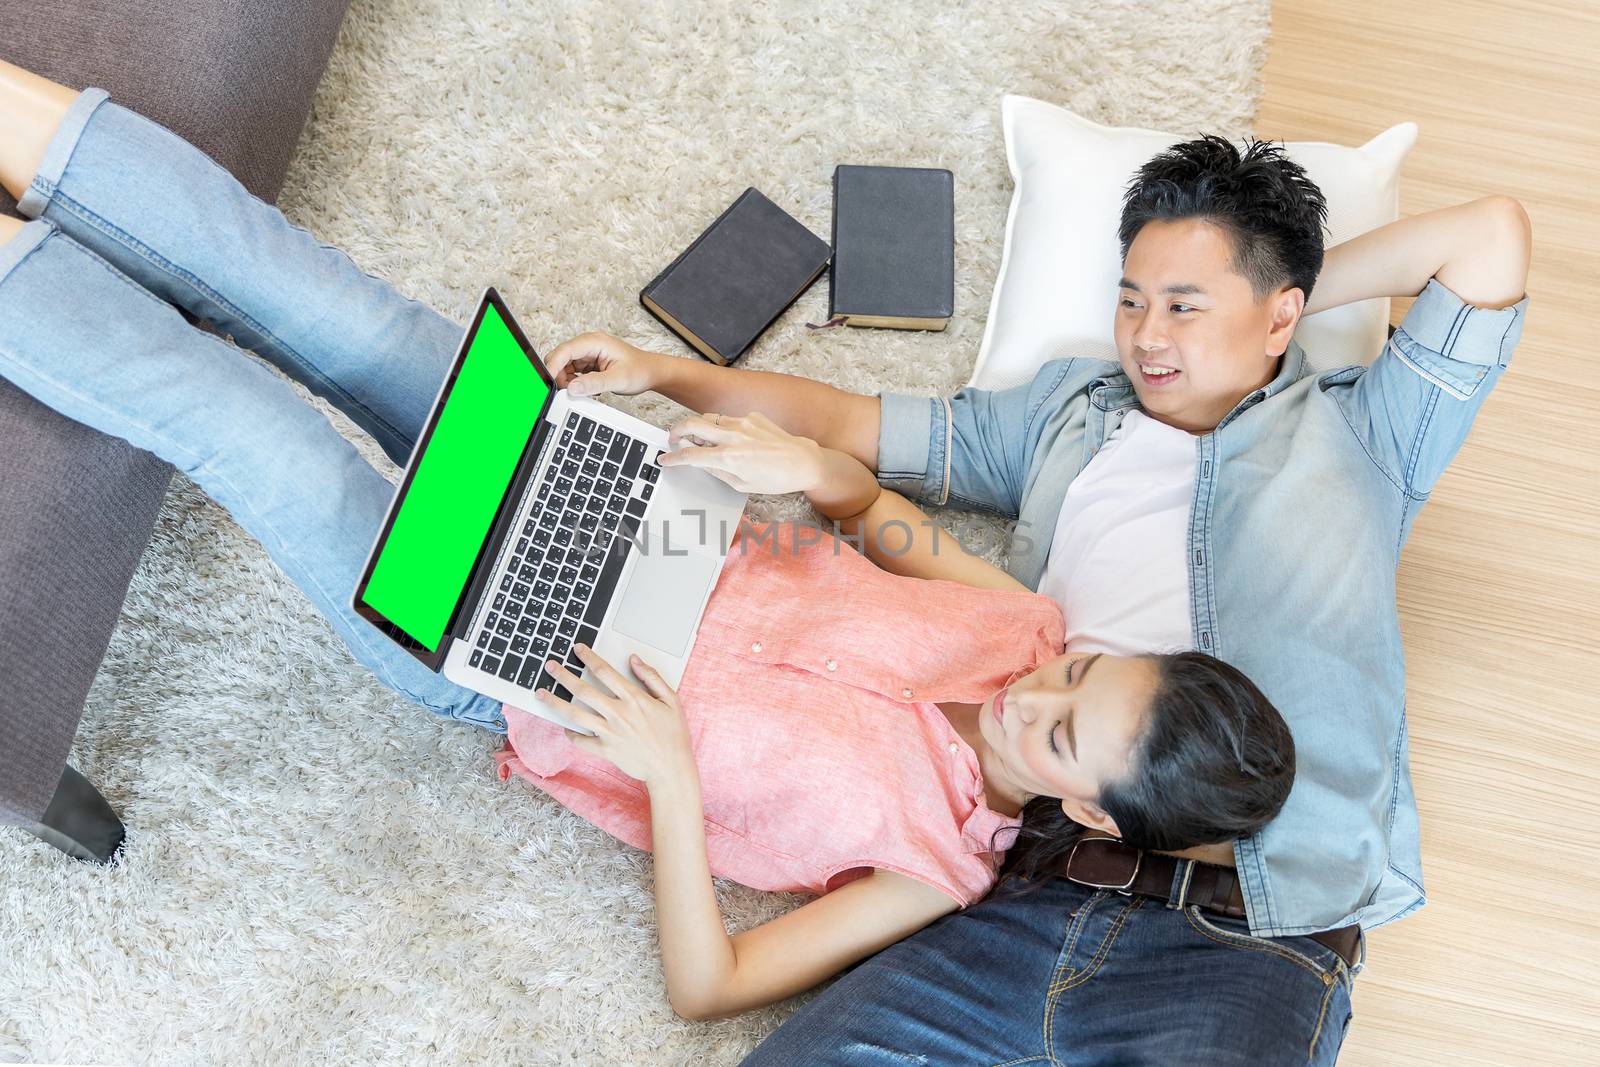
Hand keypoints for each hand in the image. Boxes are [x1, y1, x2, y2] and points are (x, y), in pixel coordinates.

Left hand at [535, 644, 695, 787]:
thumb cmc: (673, 734)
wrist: (670, 768)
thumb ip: (651, 677)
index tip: (577, 649)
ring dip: (555, 702)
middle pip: (583, 690)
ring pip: (575, 714)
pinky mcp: (605, 750)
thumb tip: (634, 660)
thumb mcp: (671, 700)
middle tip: (549, 666)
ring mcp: (609, 733)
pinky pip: (581, 741)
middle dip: (563, 675)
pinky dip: (570, 734)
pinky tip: (564, 726)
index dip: (589, 658)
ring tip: (541, 693)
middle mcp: (617, 713)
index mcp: (633, 698)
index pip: (605, 672)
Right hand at [544, 331, 661, 396]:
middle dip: (559, 376)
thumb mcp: (618, 379)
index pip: (565, 351)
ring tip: (584, 391)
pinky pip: (572, 372)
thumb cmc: (640, 370)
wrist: (651, 373)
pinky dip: (574, 383)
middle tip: (568, 392)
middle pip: (560, 358)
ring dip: (567, 381)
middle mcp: (588, 345)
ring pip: (564, 367)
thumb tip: (572, 388)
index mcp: (594, 342)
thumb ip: (594, 383)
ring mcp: (587, 354)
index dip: (553, 366)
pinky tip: (587, 389)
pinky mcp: (588, 363)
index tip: (548, 382)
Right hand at [661, 410, 824, 495]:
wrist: (803, 462)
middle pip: (692, 424)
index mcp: (729, 458)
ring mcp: (743, 423)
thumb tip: (700, 462)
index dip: (674, 457)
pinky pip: (729, 419)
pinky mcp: (753, 416)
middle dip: (676, 430)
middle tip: (674, 438)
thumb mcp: (742, 484)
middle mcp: (733, 436)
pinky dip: (725, 427)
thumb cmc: (776, 478)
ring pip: (709, 418)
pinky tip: (735, 440)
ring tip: (702, 440)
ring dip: (701, 428)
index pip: (690, 455)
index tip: (666, 459)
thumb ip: (717, 471)